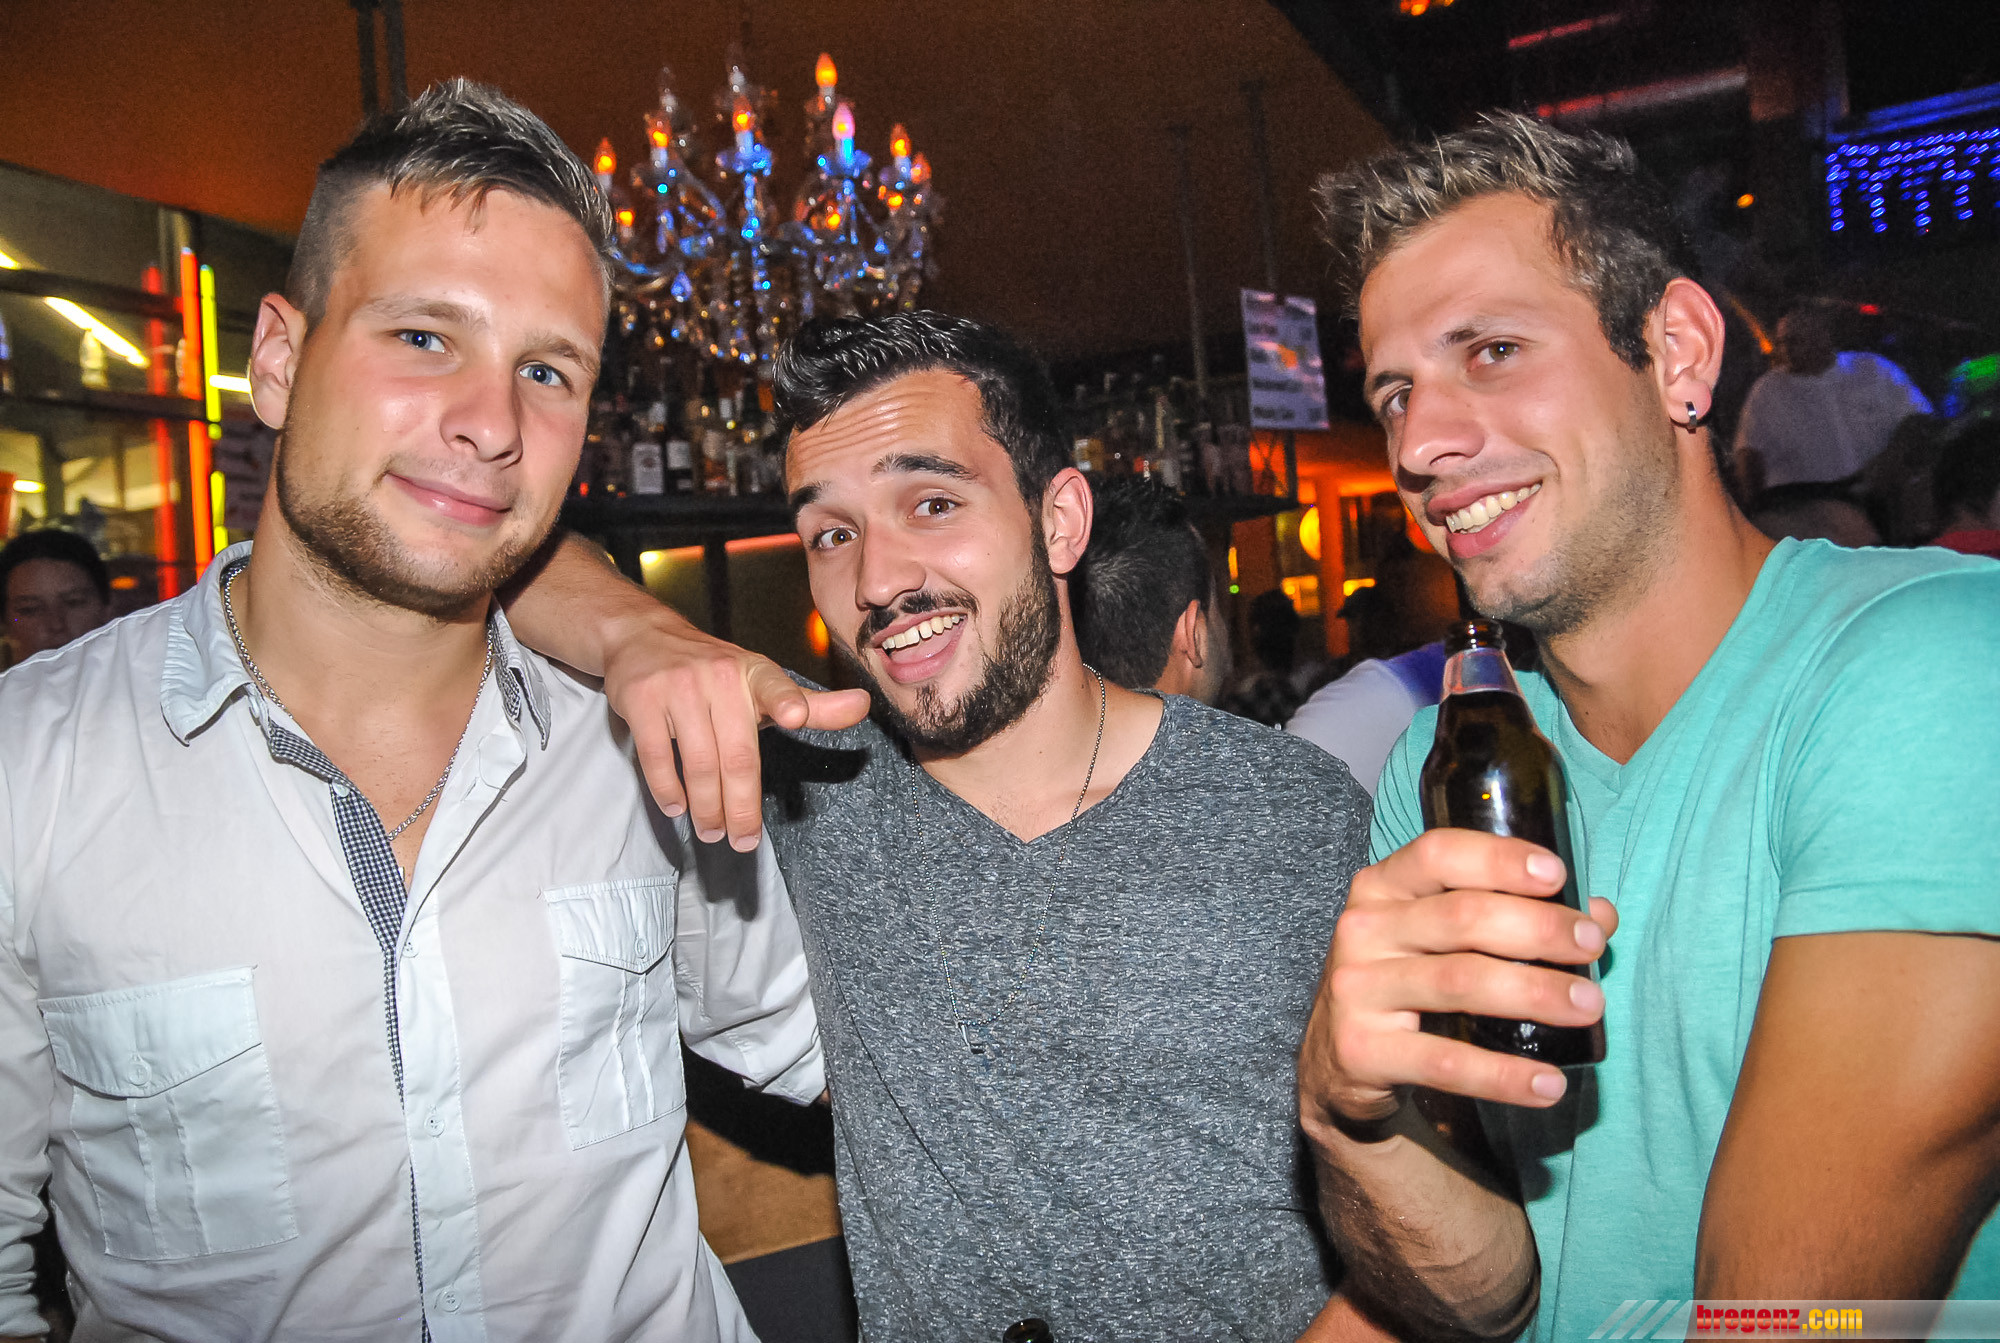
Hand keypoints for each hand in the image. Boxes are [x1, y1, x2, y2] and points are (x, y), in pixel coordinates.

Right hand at [600, 606, 869, 849]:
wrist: (644, 637)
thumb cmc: (716, 673)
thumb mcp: (765, 683)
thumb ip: (813, 705)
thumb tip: (863, 706)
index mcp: (756, 673)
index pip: (775, 686)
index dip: (786, 701)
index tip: (792, 716)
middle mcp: (720, 676)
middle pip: (737, 754)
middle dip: (741, 805)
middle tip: (741, 840)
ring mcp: (679, 687)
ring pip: (700, 762)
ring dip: (706, 806)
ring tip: (711, 830)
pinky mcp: (643, 700)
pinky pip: (657, 756)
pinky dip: (668, 789)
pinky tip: (677, 807)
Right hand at [1301, 829, 1616, 1125]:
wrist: (1340, 1060)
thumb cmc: (1409, 979)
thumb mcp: (1445, 939)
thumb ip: (1516, 916)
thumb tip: (1600, 917)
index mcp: (1383, 886)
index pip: (1439, 855)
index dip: (1499, 860)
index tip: (1556, 875)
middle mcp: (1363, 929)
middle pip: (1461, 917)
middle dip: (1538, 929)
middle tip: (1590, 947)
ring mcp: (1357, 989)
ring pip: (1460, 982)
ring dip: (1535, 992)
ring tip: (1589, 1005)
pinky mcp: (1361, 1050)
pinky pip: (1444, 1062)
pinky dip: (1503, 1075)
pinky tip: (1549, 1083)